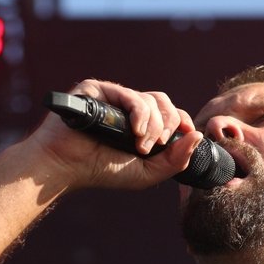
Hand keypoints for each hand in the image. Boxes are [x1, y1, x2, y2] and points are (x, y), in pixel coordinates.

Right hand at [28, 79, 201, 190]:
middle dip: (167, 127)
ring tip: (140, 146)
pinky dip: (139, 114)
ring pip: (151, 100)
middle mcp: (128, 107)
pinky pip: (130, 95)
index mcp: (140, 123)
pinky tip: (135, 132)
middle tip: (154, 147)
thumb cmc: (101, 170)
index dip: (182, 123)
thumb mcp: (147, 173)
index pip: (171, 113)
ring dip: (153, 125)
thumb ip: (175, 160)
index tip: (186, 137)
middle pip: (165, 103)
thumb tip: (198, 137)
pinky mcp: (99, 90)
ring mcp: (114, 97)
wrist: (65, 166)